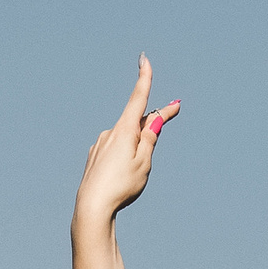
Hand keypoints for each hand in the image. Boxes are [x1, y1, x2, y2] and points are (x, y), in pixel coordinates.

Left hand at [75, 53, 178, 227]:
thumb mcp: (143, 163)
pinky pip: (115, 150)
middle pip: (137, 121)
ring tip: (133, 173)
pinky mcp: (94, 157)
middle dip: (155, 119)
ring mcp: (100, 145)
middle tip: (176, 108)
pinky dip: (124, 156)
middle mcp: (110, 133)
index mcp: (124, 131)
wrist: (91, 208)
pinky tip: (120, 176)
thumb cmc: (121, 187)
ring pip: (126, 139)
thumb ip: (150, 139)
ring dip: (137, 146)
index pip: (138, 98)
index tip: (144, 59)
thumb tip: (153, 119)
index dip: (144, 78)